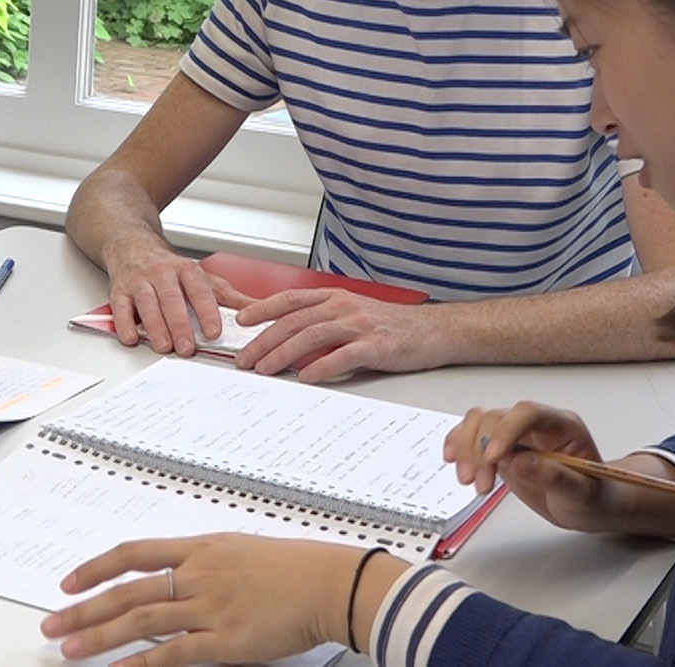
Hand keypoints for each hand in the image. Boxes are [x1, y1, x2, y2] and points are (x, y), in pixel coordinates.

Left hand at [40, 535, 381, 665]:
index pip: (134, 554)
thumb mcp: (240, 550)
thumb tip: (175, 575)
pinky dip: (139, 663)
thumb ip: (204, 561)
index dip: (96, 568)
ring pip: (140, 621)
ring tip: (67, 647)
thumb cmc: (294, 568)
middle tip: (51, 620)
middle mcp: (198, 574)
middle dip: (83, 607)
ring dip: (98, 635)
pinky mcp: (225, 640)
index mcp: (200, 547)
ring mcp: (209, 607)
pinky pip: (172, 653)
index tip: (69, 582)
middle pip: (127, 590)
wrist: (331, 583)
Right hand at [104, 239, 250, 356]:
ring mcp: (139, 281)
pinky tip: (132, 337)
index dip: (207, 311)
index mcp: (186, 270)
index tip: (214, 332)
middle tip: (187, 347)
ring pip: (147, 303)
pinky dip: (124, 323)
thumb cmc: (168, 268)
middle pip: (172, 299)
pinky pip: (120, 307)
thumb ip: (229, 297)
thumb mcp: (201, 277)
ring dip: (156, 326)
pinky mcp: (119, 290)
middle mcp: (162, 273)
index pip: (200, 290)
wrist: (132, 245)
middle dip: (180, 324)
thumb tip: (259, 311)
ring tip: (164, 346)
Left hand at [232, 289, 446, 379]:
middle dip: (264, 339)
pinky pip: (343, 355)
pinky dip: (321, 366)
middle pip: (294, 321)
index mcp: (335, 297)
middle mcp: (343, 307)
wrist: (433, 330)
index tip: (241, 319)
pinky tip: (305, 377)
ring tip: (265, 368)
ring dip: (283, 353)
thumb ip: (323, 320)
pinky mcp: (376, 346)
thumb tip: (288, 338)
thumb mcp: (352, 313)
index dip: (263, 308)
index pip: (290, 299)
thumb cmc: (390, 326)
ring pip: (312, 335)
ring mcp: (359, 325)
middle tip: (245, 359)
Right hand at [444, 402, 674, 537]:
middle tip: (481, 483)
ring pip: (478, 422)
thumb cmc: (594, 498)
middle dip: (481, 450)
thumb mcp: (582, 494)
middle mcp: (536, 425)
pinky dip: (459, 445)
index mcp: (562, 427)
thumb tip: (520, 462)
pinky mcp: (500, 448)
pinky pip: (471, 435)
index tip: (494, 457)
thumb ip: (554, 477)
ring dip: (466, 449)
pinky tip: (453, 460)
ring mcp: (515, 435)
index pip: (528, 413)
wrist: (588, 507)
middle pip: (496, 418)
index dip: (506, 430)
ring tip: (469, 479)